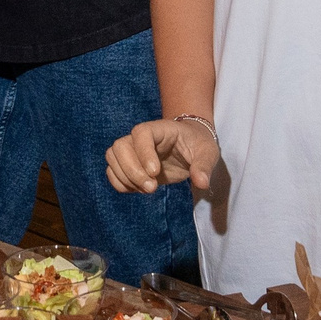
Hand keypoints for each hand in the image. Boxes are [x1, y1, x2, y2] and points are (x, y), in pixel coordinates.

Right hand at [105, 117, 220, 194]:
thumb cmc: (198, 144)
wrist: (189, 146)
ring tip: (147, 189)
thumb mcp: (208, 152)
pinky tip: (139, 190)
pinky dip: (121, 184)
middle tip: (152, 187)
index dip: (143, 152)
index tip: (155, 172)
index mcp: (160, 129)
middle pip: (120, 146)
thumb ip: (203, 166)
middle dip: (131, 170)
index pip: (141, 133)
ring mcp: (132, 150)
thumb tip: (202, 183)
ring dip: (125, 178)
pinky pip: (112, 172)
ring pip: (112, 158)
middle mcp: (140, 138)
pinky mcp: (129, 164)